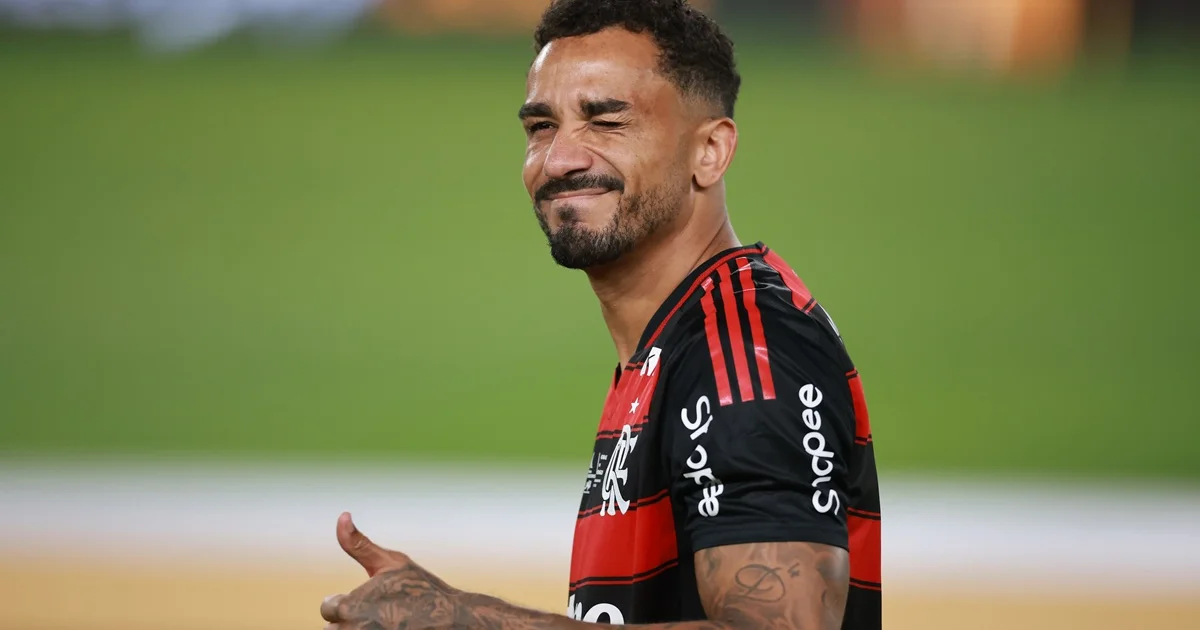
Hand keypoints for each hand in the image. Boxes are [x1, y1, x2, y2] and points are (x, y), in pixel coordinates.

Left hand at [320, 512, 466, 629]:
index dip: (347, 601)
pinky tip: (389, 627)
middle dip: (350, 621)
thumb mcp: (391, 562)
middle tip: (381, 613)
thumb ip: (358, 543)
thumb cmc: (421, 588)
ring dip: (358, 629)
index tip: (371, 599)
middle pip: (333, 628)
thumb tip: (342, 514)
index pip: (328, 607)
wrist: (452, 621)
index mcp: (349, 607)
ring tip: (385, 621)